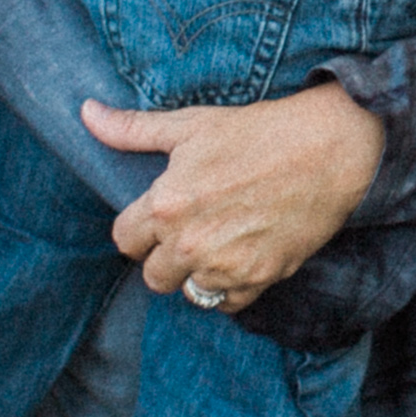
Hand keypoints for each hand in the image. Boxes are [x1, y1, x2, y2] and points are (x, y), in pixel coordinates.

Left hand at [94, 79, 387, 309]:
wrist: (329, 149)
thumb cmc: (259, 132)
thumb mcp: (192, 125)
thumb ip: (133, 129)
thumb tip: (87, 113)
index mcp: (165, 205)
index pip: (124, 240)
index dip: (141, 228)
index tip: (162, 216)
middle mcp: (189, 243)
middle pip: (151, 276)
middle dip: (165, 256)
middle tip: (192, 230)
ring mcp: (225, 265)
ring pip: (187, 292)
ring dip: (196, 274)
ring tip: (218, 244)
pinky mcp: (259, 279)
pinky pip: (225, 303)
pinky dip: (229, 287)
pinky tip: (241, 256)